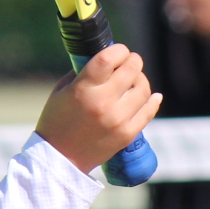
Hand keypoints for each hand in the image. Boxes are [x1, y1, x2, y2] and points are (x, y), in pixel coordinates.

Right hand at [34, 44, 160, 174]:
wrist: (59, 159)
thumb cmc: (57, 120)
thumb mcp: (62, 90)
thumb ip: (83, 72)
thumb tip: (107, 59)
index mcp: (83, 89)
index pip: (108, 58)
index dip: (118, 49)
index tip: (119, 51)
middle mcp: (103, 103)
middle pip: (131, 70)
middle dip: (133, 61)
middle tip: (129, 62)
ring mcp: (118, 120)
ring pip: (143, 89)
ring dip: (140, 80)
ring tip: (134, 82)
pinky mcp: (127, 134)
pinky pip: (148, 111)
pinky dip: (153, 100)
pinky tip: (152, 96)